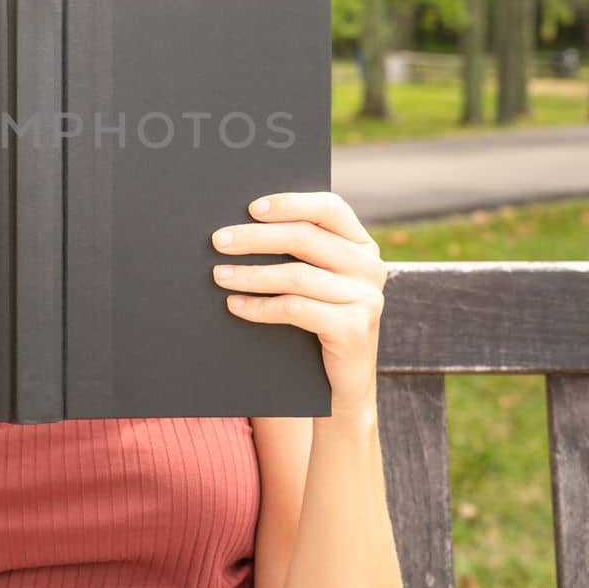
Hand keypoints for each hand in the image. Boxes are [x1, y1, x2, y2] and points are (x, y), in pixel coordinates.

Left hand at [211, 191, 385, 415]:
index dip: (290, 203)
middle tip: (218, 241)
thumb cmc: (317, 321)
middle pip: (306, 238)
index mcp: (361, 244)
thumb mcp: (315, 280)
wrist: (341, 384)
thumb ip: (297, 252)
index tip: (251, 208)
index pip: (329, 208)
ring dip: (251, 274)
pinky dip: (260, 307)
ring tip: (219, 275)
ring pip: (297, 275)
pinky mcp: (354, 328)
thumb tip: (238, 228)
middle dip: (256, 237)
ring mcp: (366, 297)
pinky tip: (234, 305)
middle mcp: (370, 266)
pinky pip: (296, 309)